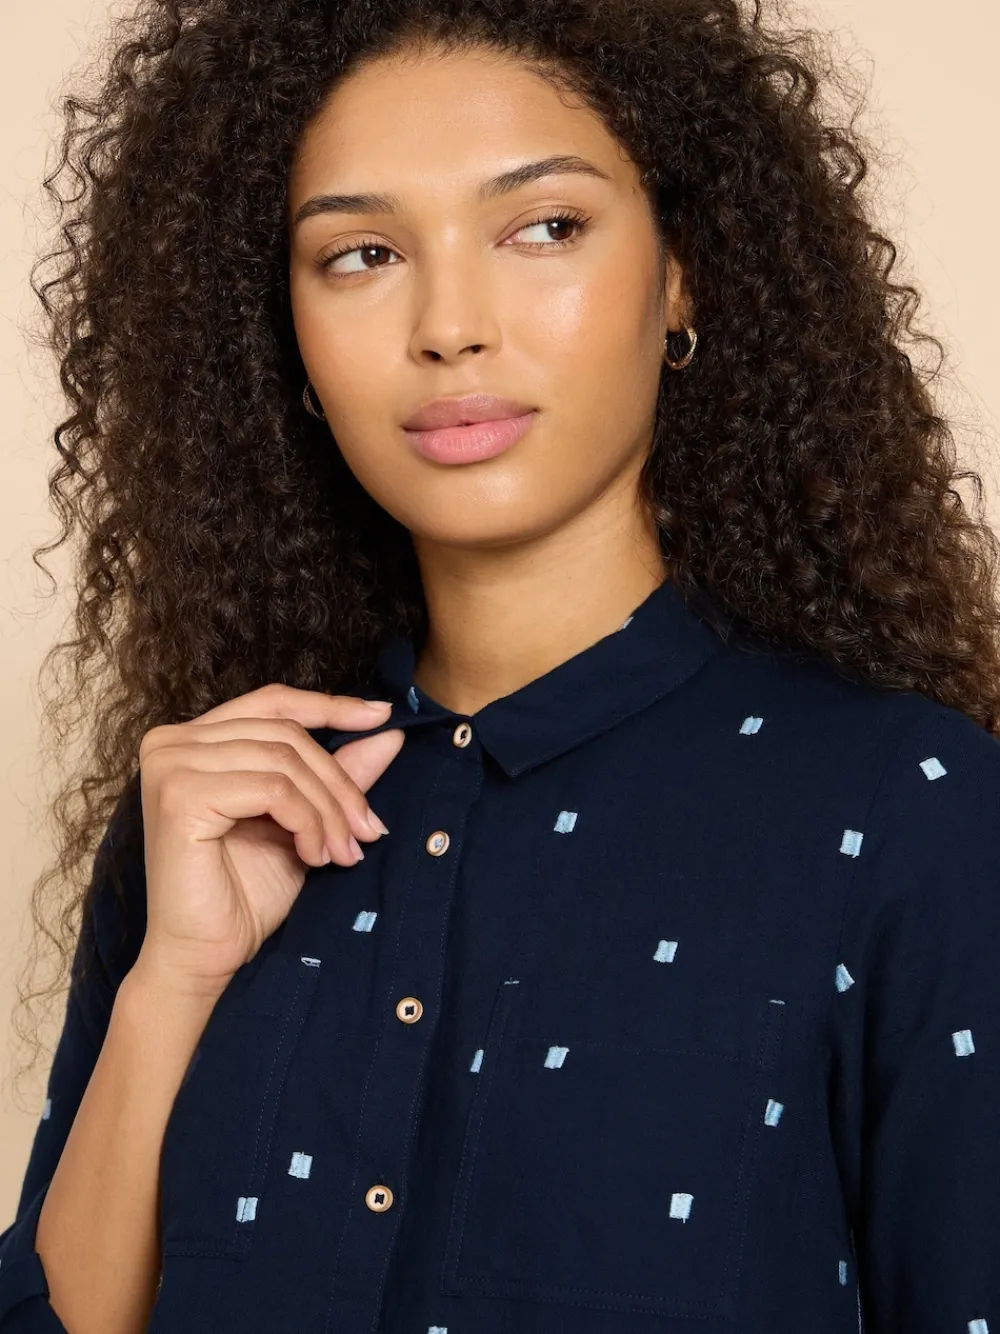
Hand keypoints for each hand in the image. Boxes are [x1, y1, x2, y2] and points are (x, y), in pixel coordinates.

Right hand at [131, 684, 404, 995]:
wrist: (206, 958)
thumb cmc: (246, 895)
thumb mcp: (305, 821)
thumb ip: (336, 774)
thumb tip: (388, 732)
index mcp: (194, 740)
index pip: (272, 702)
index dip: (330, 706)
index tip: (382, 716)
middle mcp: (172, 743)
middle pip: (285, 733)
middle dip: (338, 782)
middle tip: (369, 829)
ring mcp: (171, 765)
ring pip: (284, 760)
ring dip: (328, 809)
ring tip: (345, 850)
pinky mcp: (180, 796)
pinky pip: (272, 788)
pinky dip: (307, 821)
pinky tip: (314, 856)